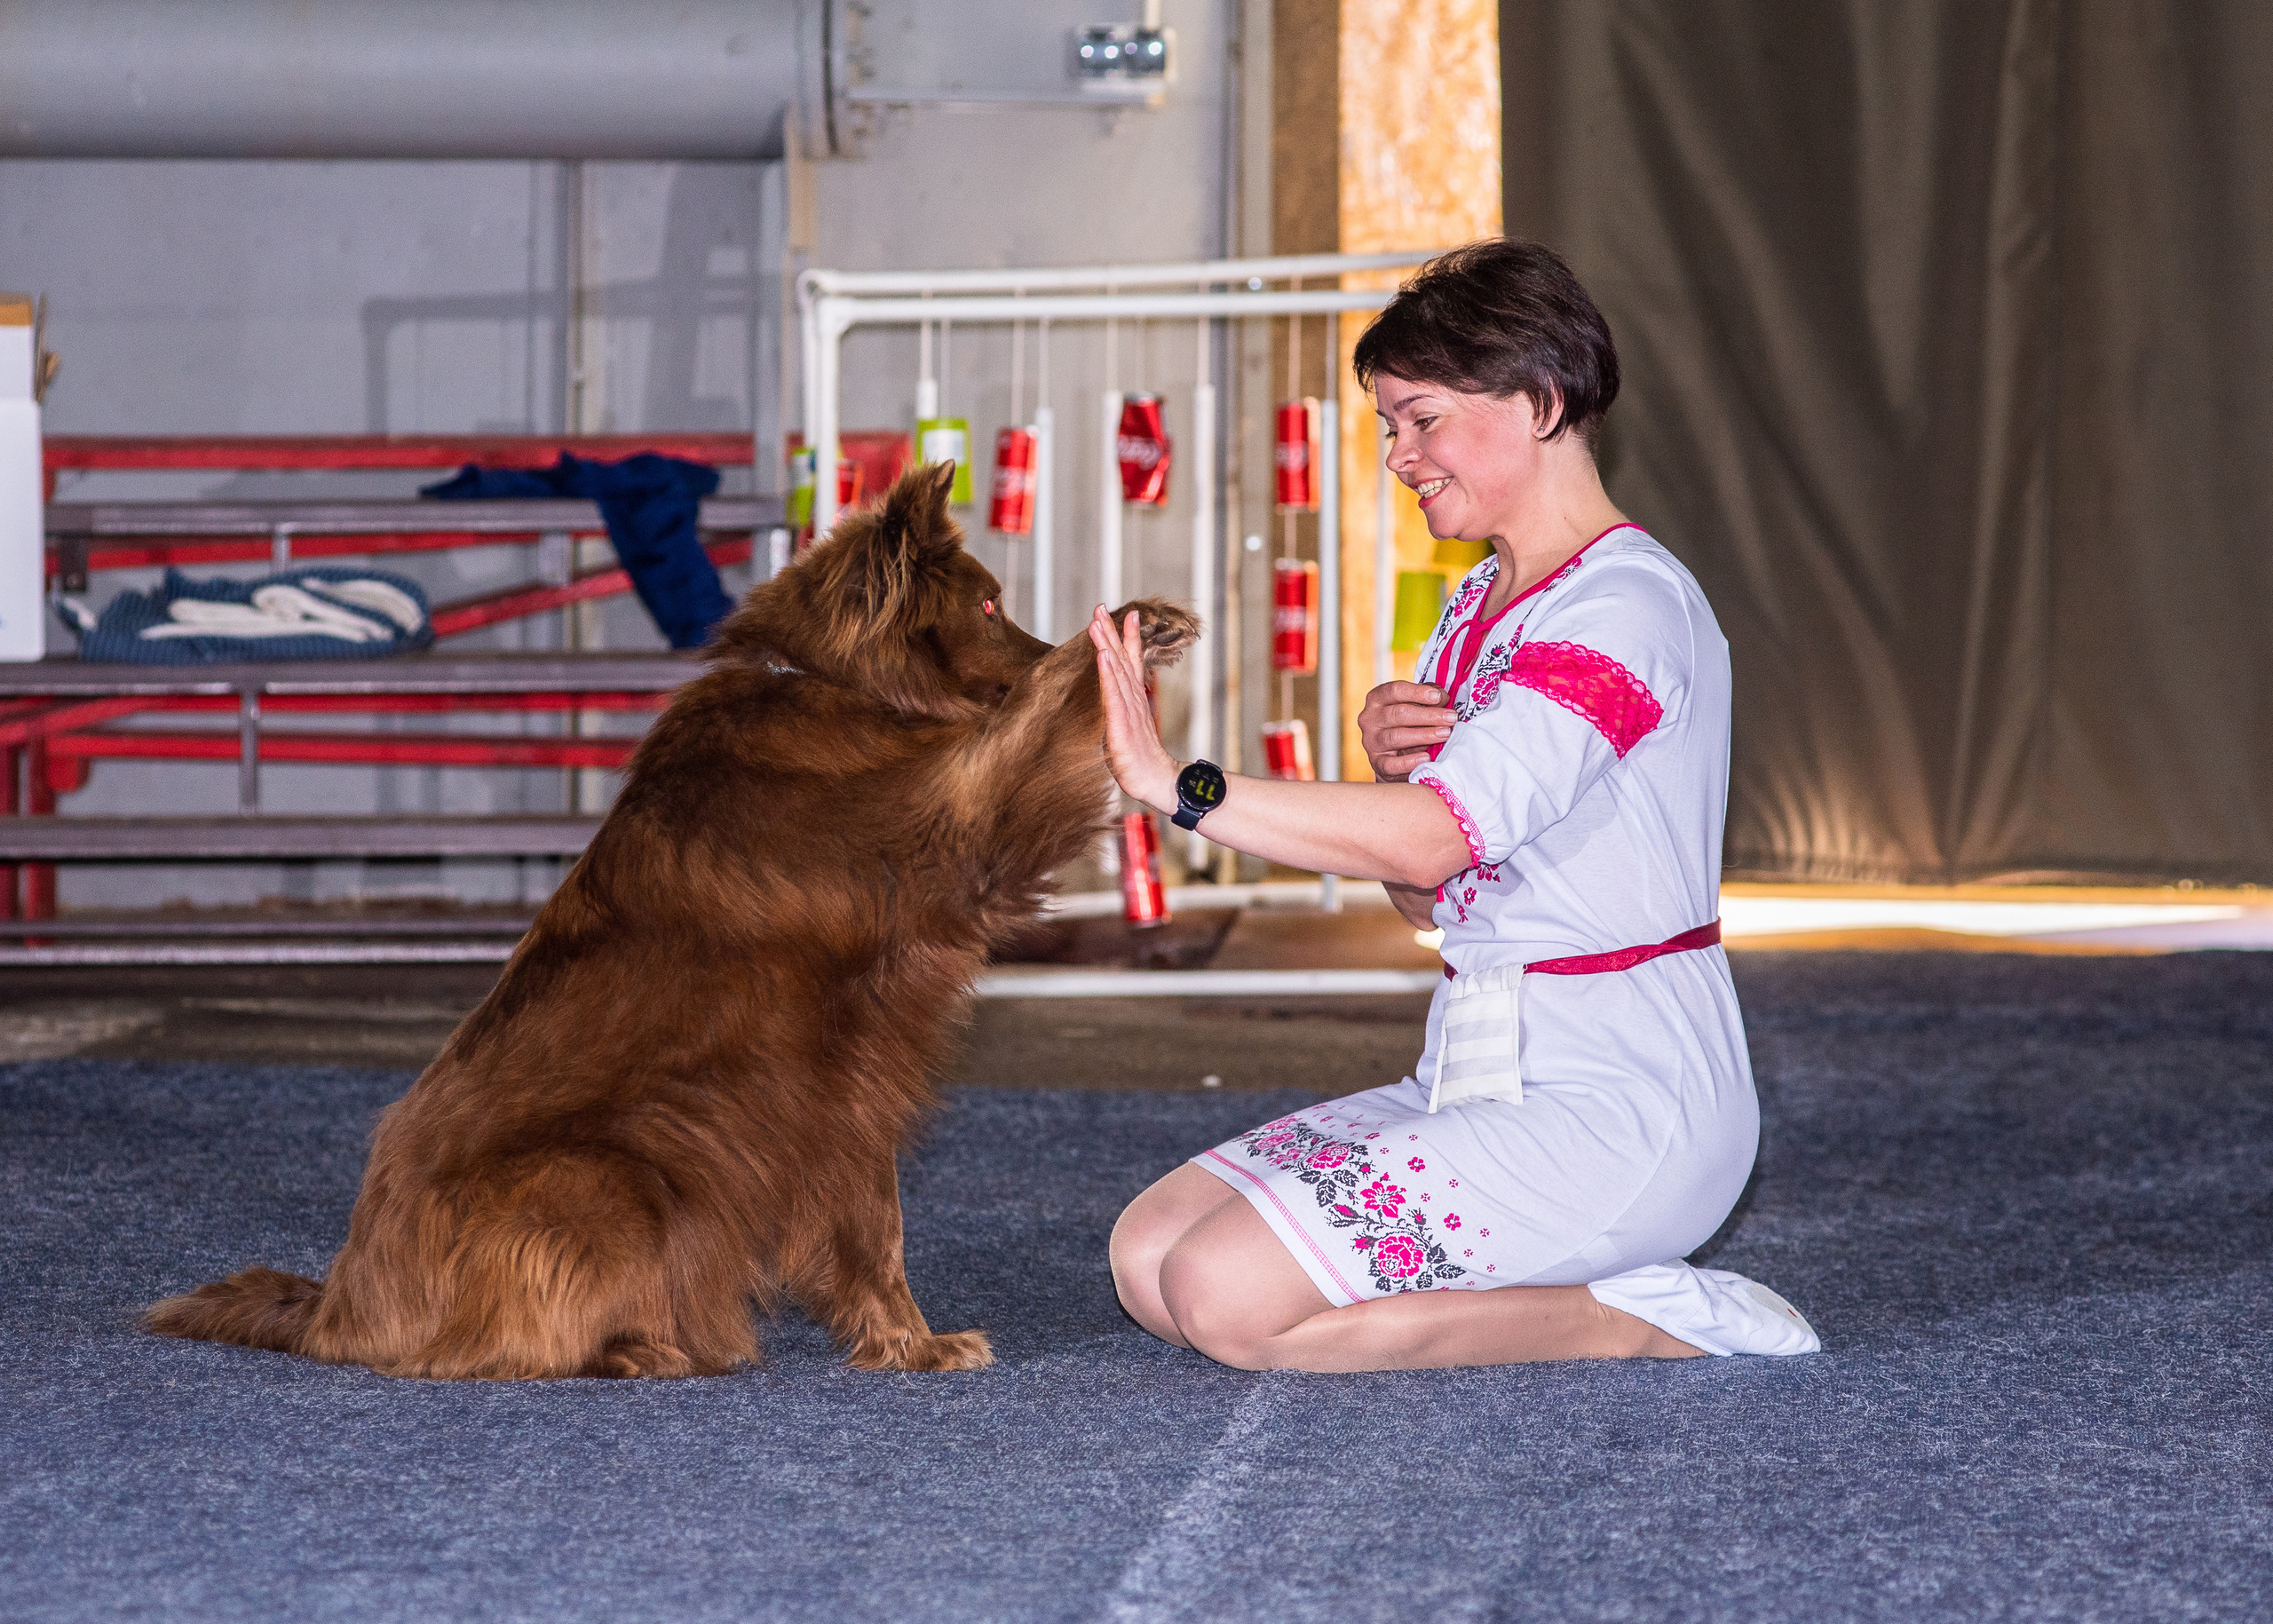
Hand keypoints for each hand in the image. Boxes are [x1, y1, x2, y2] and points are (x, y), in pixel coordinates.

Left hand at [1088, 605, 1178, 809]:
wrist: (1155, 781)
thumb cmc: (1138, 758)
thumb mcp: (1127, 727)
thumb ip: (1121, 710)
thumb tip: (1114, 696)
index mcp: (1133, 698)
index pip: (1130, 661)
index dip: (1127, 637)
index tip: (1125, 613)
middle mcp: (1132, 698)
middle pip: (1121, 659)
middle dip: (1111, 632)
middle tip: (1100, 607)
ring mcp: (1128, 709)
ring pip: (1116, 671)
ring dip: (1107, 645)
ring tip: (1097, 623)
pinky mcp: (1122, 723)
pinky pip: (1113, 694)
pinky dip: (1108, 673)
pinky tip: (1103, 655)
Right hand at [1358, 680, 1454, 781]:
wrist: (1395, 756)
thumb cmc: (1409, 723)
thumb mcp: (1416, 705)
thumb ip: (1428, 699)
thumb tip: (1442, 698)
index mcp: (1377, 699)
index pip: (1394, 691)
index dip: (1417, 692)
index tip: (1438, 697)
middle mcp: (1369, 719)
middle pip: (1398, 714)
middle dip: (1428, 715)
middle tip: (1451, 718)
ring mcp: (1371, 742)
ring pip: (1396, 737)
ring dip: (1424, 735)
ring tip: (1445, 734)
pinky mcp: (1376, 763)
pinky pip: (1391, 764)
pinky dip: (1409, 762)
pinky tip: (1426, 757)